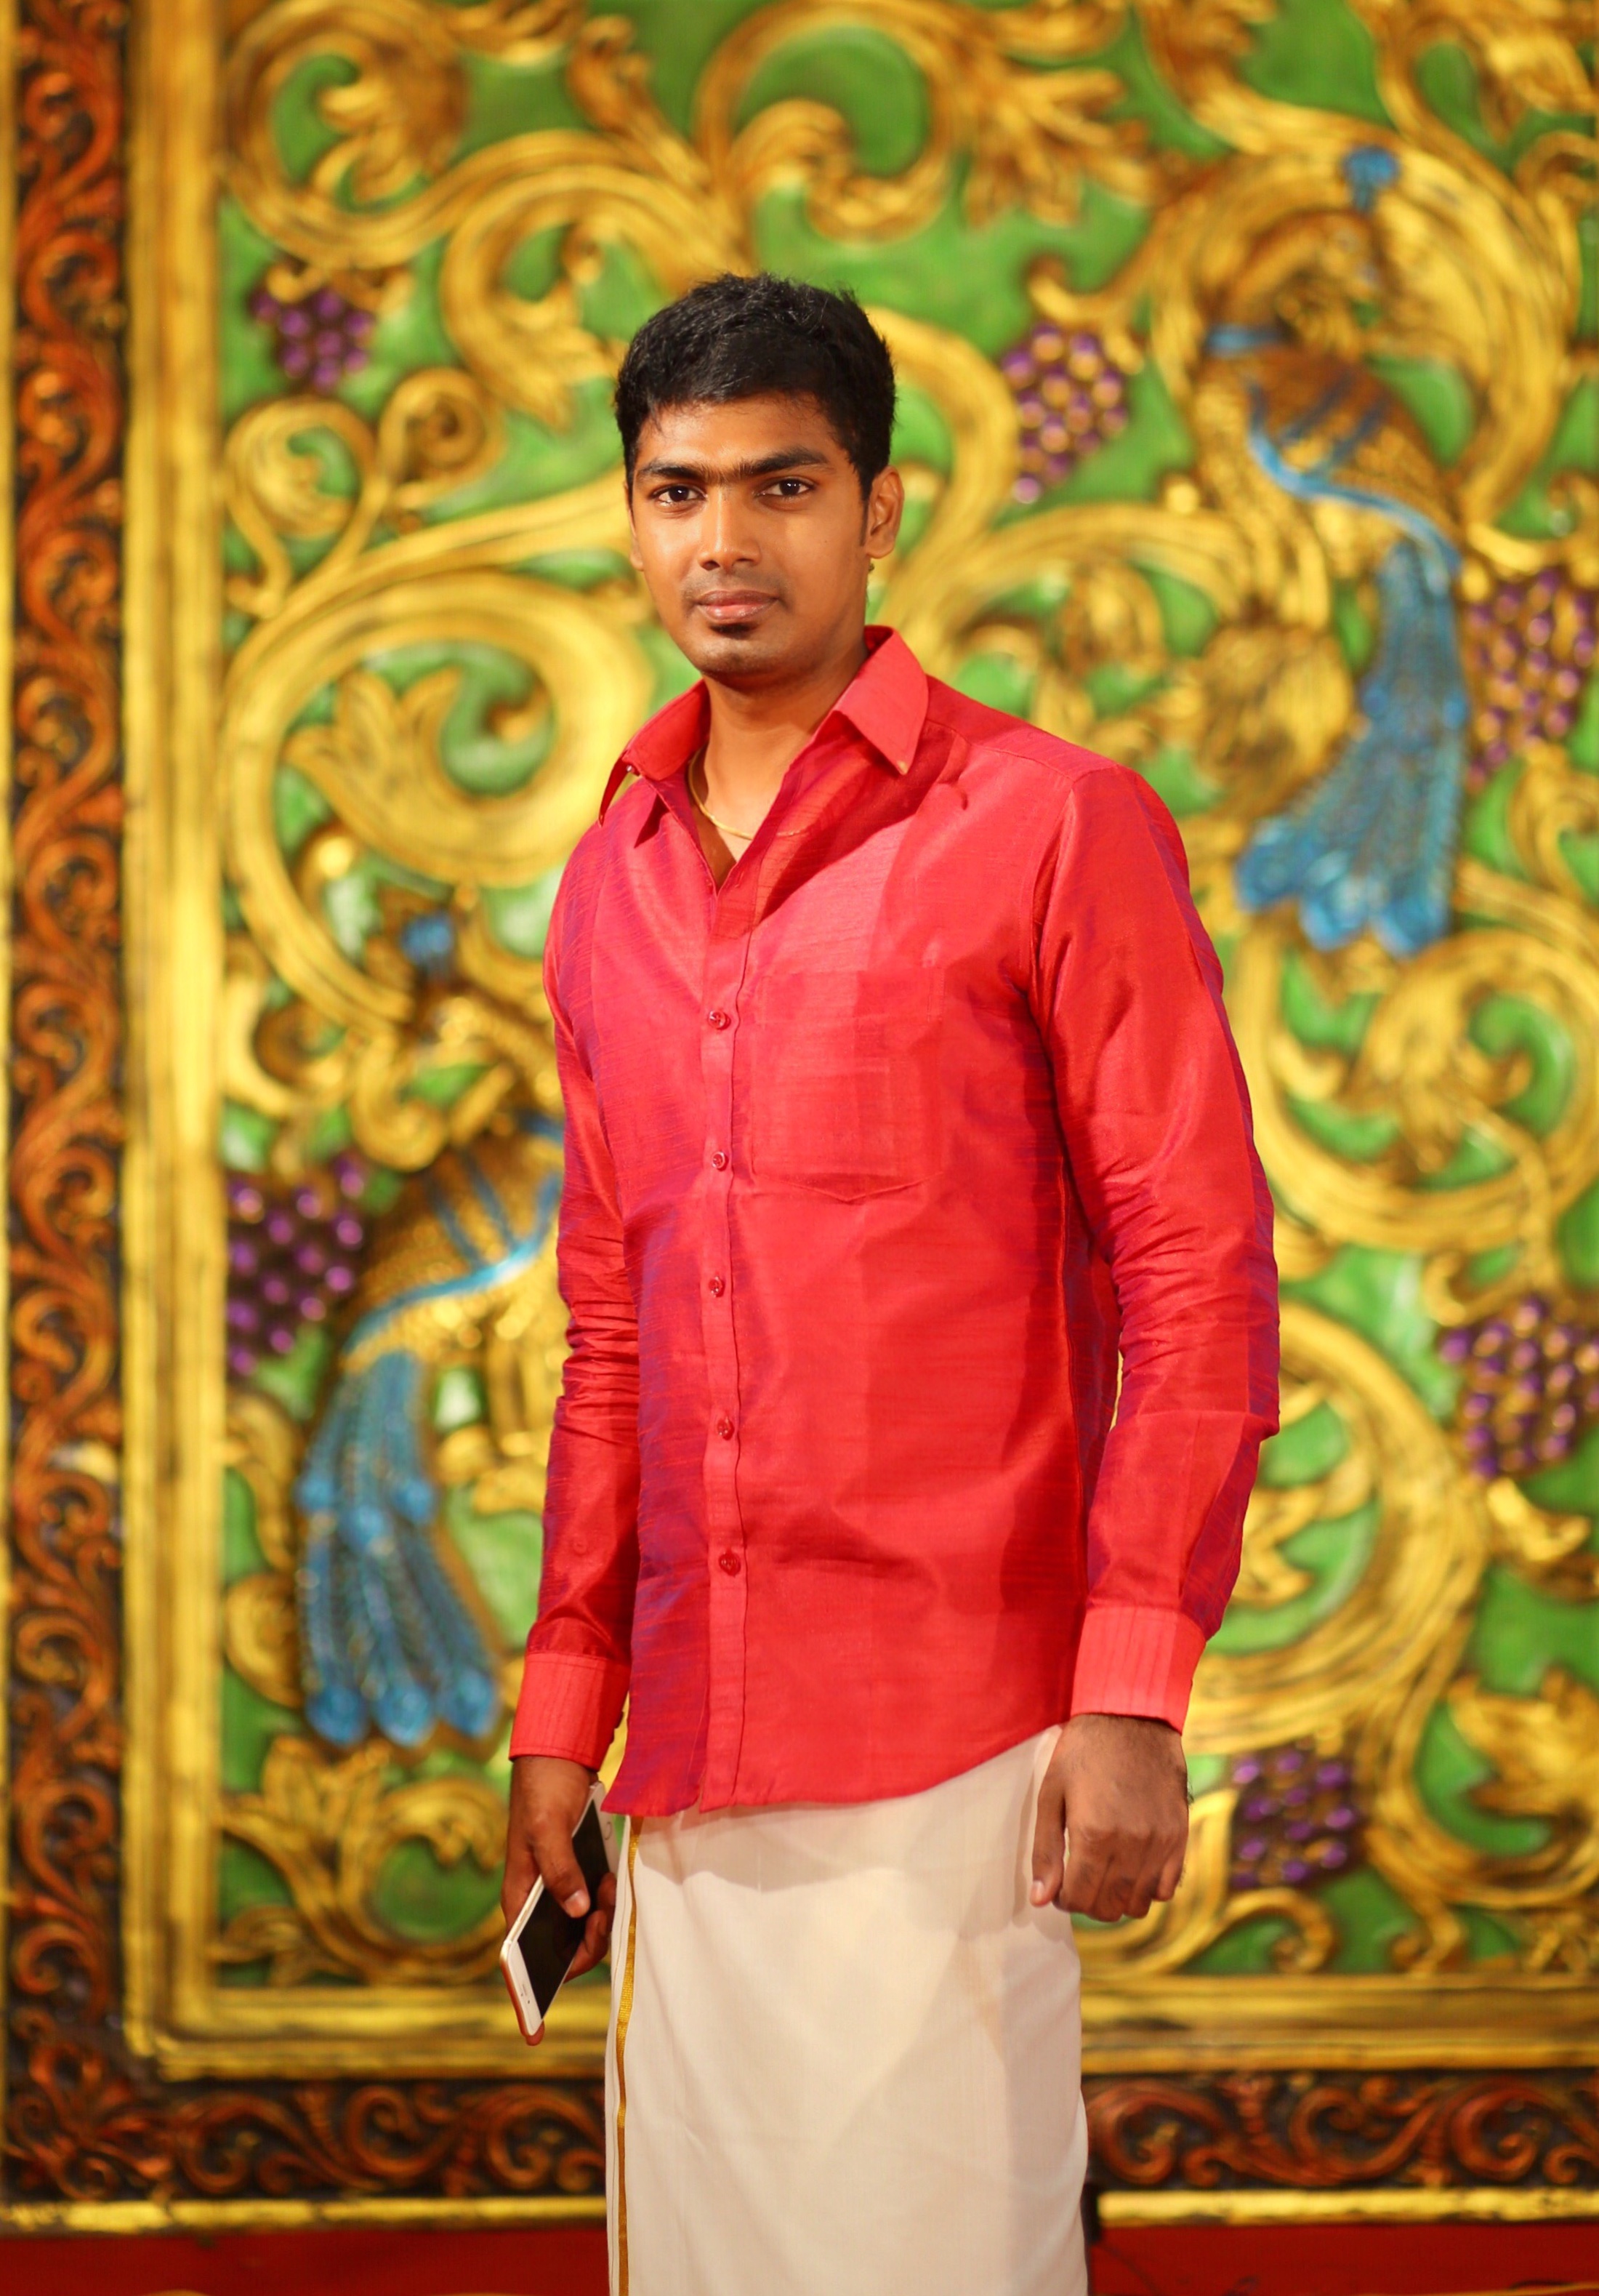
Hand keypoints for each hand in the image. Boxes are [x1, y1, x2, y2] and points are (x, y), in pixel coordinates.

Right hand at [502, 1756, 617, 2015]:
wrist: (562, 1755)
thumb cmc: (544, 1790)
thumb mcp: (546, 1827)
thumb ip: (559, 1869)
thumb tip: (573, 1911)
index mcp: (518, 1896)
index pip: (515, 1957)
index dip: (525, 1995)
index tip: (535, 2031)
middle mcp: (539, 1898)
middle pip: (562, 1948)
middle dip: (586, 1943)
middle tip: (602, 1911)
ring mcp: (562, 1888)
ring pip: (583, 1928)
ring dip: (601, 1919)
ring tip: (608, 1886)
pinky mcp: (582, 1874)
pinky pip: (597, 1905)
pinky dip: (608, 1901)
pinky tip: (612, 1879)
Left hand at [1030, 1713, 1187, 1922]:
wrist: (1131, 1717)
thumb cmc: (1084, 1752)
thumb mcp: (1052, 1794)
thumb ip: (1045, 1850)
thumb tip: (1040, 1899)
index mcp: (1093, 1835)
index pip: (1079, 1898)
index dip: (1064, 1899)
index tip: (1060, 1887)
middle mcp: (1130, 1845)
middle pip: (1108, 1908)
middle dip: (1088, 1903)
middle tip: (1080, 1881)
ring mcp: (1159, 1843)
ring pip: (1138, 1904)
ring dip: (1117, 1900)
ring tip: (1105, 1876)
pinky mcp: (1178, 1836)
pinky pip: (1167, 1888)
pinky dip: (1148, 1889)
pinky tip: (1132, 1869)